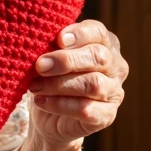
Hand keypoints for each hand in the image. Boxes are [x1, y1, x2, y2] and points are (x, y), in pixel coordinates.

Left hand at [27, 20, 127, 148]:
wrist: (49, 117)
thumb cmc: (51, 78)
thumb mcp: (50, 57)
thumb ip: (52, 46)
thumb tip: (40, 40)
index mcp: (104, 44)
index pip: (98, 32)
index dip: (80, 34)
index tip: (59, 39)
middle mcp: (116, 66)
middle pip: (98, 57)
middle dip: (66, 60)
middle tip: (40, 66)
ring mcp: (114, 92)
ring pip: (93, 84)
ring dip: (59, 84)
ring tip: (35, 86)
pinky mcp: (107, 116)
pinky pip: (86, 109)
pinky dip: (60, 104)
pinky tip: (41, 101)